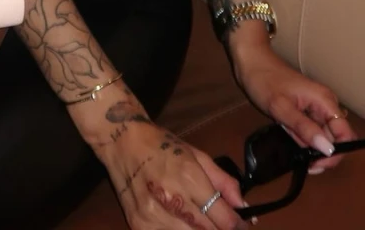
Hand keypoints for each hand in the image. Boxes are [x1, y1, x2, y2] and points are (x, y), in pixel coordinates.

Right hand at [70, 91, 249, 228]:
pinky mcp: (139, 226)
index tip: (241, 224)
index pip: (224, 219)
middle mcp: (171, 199)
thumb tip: (242, 206)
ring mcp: (153, 216)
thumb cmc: (162, 145)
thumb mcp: (196, 154)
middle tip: (219, 221)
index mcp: (189, 177)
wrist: (121, 142)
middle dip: (218, 229)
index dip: (237, 225)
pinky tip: (177, 221)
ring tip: (196, 218)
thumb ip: (223, 181)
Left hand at [231, 40, 356, 173]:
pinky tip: (288, 133)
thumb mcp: (281, 107)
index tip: (317, 163)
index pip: (345, 134)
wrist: (250, 61)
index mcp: (325, 101)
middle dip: (320, 152)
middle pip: (335, 138)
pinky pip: (310, 130)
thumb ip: (304, 128)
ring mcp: (315, 107)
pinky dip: (301, 136)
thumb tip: (328, 150)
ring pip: (322, 136)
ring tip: (290, 140)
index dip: (336, 153)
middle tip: (302, 159)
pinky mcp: (305, 110)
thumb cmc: (264, 81)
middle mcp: (325, 105)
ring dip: (309, 145)